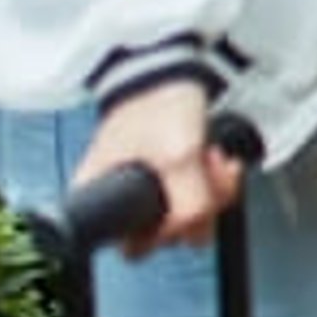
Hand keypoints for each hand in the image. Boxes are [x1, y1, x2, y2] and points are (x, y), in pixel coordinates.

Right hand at [75, 80, 242, 256]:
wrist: (176, 70)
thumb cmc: (160, 104)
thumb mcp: (179, 156)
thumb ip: (189, 204)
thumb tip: (195, 234)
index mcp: (99, 199)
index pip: (133, 247)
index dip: (162, 233)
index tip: (175, 205)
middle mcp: (121, 201)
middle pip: (170, 235)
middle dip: (199, 204)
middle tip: (200, 170)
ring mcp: (151, 191)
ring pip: (193, 217)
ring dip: (214, 189)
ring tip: (209, 156)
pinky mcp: (175, 180)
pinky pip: (203, 197)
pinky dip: (217, 181)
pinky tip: (216, 158)